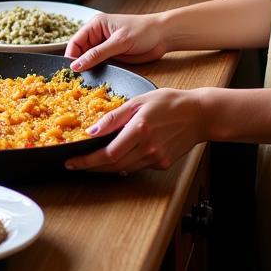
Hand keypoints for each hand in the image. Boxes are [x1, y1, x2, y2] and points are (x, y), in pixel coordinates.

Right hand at [65, 13, 169, 71]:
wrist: (163, 36)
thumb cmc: (144, 31)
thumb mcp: (119, 42)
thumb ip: (97, 54)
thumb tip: (77, 65)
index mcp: (96, 25)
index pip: (75, 42)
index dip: (71, 57)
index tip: (71, 72)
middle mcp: (98, 35)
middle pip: (80, 52)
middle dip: (79, 65)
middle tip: (77, 80)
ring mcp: (105, 46)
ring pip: (89, 60)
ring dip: (88, 70)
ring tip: (86, 82)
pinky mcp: (112, 56)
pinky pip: (99, 65)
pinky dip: (97, 72)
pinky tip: (97, 79)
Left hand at [65, 88, 206, 173]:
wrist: (199, 115)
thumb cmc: (170, 102)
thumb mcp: (139, 101)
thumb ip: (114, 117)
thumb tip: (92, 130)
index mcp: (140, 129)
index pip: (107, 153)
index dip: (86, 161)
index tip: (71, 162)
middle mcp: (147, 148)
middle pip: (113, 166)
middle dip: (91, 167)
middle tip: (75, 164)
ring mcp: (156, 158)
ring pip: (124, 169)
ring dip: (105, 167)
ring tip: (91, 161)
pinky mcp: (162, 164)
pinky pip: (137, 166)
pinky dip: (124, 163)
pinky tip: (118, 156)